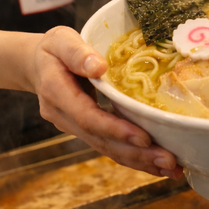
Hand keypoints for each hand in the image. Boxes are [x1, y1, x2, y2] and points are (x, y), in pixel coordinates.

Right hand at [29, 26, 182, 178]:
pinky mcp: (86, 131)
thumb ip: (77, 52)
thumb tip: (99, 66)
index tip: (143, 137)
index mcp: (56, 92)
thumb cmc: (53, 49)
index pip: (87, 117)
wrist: (37, 65)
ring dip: (139, 161)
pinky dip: (133, 157)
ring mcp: (73, 127)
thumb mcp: (61, 40)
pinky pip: (109, 147)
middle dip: (135, 153)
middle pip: (101, 140)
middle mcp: (64, 116)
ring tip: (171, 168)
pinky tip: (156, 165)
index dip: (115, 129)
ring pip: (106, 148)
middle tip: (168, 160)